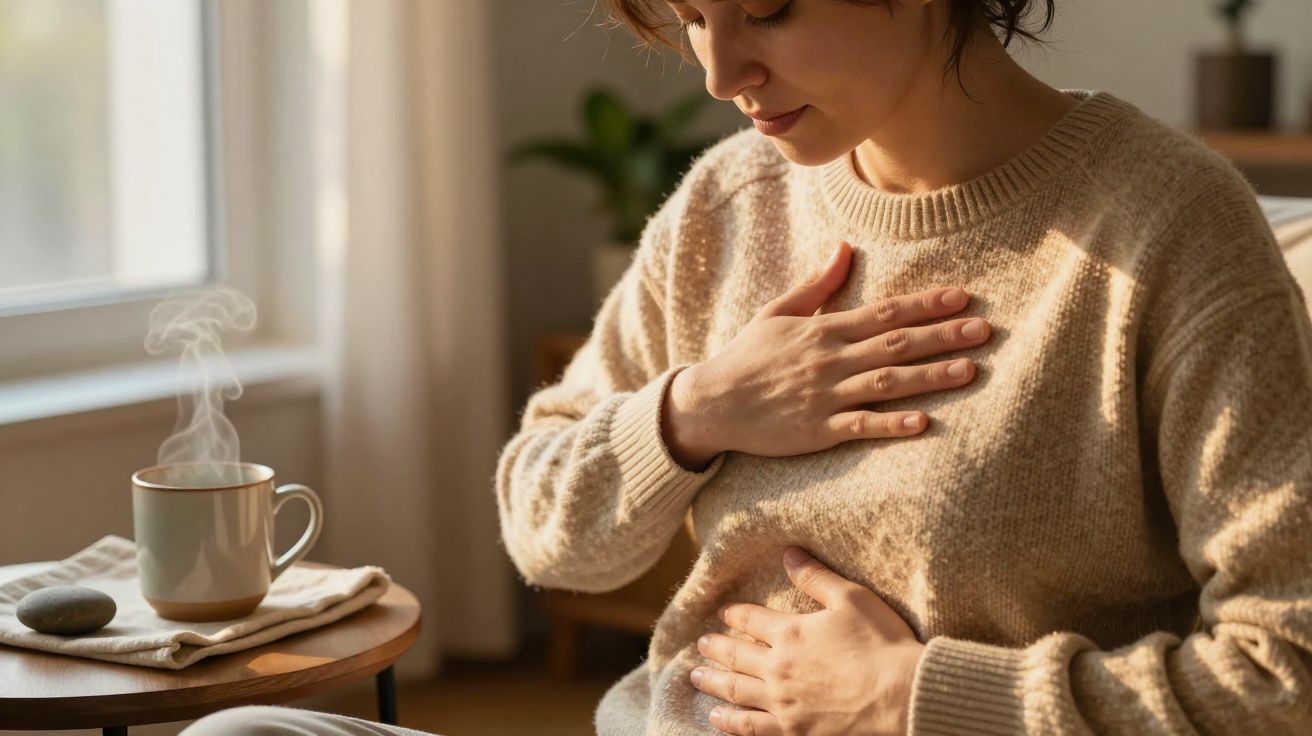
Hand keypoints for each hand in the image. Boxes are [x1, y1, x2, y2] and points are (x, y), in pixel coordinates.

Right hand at [682, 240, 989, 459]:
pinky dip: (891, 424)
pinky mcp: (817, 431)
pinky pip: (860, 426)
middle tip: (985, 330)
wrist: (710, 403)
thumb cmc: (746, 357)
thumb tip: (844, 247)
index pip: (884, 312)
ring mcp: (825, 396)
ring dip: (929, 376)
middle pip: (895, 344)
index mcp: (824, 330)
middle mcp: (830, 360)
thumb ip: (817, 284)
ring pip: (886, 383)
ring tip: (970, 370)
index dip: (925, 304)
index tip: (963, 297)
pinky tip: (923, 422)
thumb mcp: (777, 312)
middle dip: (942, 336)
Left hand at [690, 547, 925, 735]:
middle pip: (737, 655)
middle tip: (701, 644)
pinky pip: (751, 728)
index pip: (752, 619)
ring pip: (736, 691)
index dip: (735, 613)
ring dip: (713, 683)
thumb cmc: (882, 644)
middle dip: (716, 648)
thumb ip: (815, 577)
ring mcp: (783, 703)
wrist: (902, 695)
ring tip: (695, 677)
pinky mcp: (793, 731)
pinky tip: (717, 719)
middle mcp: (778, 668)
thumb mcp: (850, 599)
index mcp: (790, 633)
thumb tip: (788, 553)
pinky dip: (731, 723)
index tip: (723, 612)